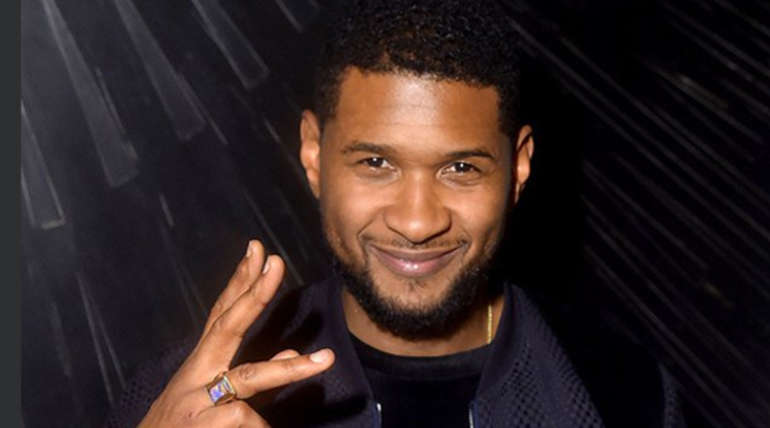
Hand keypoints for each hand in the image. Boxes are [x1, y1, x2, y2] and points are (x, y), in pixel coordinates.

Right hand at [138, 240, 334, 427]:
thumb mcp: (213, 400)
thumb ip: (249, 376)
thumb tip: (288, 354)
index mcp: (201, 364)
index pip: (222, 315)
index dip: (239, 281)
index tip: (257, 250)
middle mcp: (196, 374)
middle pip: (227, 326)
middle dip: (254, 293)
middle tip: (276, 262)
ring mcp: (197, 399)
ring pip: (249, 377)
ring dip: (291, 369)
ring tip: (327, 359)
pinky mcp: (202, 426)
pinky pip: (245, 419)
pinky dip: (261, 427)